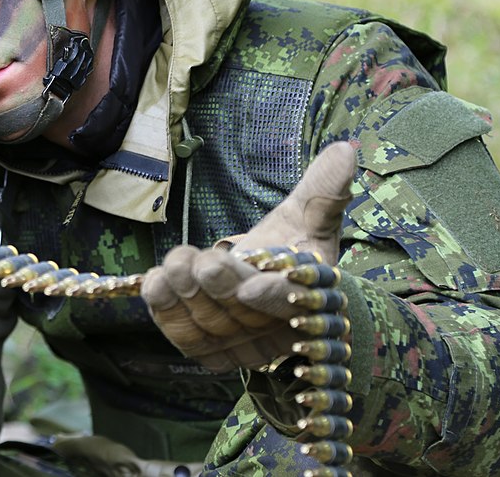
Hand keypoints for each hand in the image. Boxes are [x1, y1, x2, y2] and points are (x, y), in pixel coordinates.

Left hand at [141, 142, 356, 370]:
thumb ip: (323, 190)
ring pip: (207, 327)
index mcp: (304, 298)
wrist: (262, 284)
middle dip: (217, 285)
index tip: (248, 286)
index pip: (287, 300)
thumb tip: (345, 149)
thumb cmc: (290, 249)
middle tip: (201, 262)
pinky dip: (164, 310)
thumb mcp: (309, 217)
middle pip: (241, 314)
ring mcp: (240, 344)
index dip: (268, 295)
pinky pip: (182, 337)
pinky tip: (154, 282)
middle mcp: (273, 328)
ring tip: (174, 264)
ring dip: (185, 295)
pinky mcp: (209, 351)